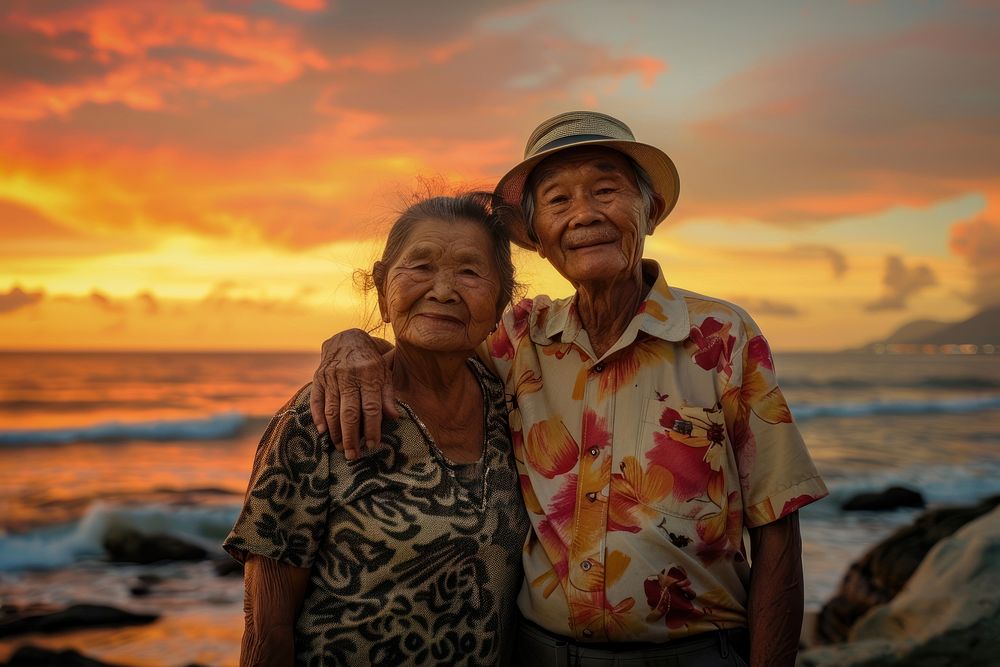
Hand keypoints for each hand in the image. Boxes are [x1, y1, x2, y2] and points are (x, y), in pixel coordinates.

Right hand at [310, 329, 398, 459]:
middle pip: (349, 413)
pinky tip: (323, 432)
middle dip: (351, 437)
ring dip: (335, 432)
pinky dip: (318, 417)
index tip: (373, 445)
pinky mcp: (318, 378)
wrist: (347, 338)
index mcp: (369, 375)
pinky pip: (316, 400)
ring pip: (332, 410)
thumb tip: (395, 418)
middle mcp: (349, 376)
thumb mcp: (384, 373)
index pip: (371, 407)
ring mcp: (331, 377)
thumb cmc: (371, 361)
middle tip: (353, 455)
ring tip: (340, 448)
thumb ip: (388, 395)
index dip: (372, 428)